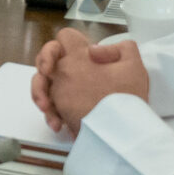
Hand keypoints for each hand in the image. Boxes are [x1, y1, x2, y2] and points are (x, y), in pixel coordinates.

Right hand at [31, 27, 148, 134]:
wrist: (124, 131)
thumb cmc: (129, 101)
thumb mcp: (133, 69)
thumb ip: (121, 49)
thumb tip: (93, 49)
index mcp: (86, 59)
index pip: (63, 44)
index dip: (52, 51)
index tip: (50, 67)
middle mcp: (73, 73)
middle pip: (45, 64)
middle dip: (40, 72)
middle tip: (45, 81)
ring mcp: (66, 92)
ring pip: (41, 86)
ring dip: (39, 95)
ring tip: (47, 109)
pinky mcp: (64, 111)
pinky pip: (49, 109)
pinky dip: (50, 116)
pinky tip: (58, 124)